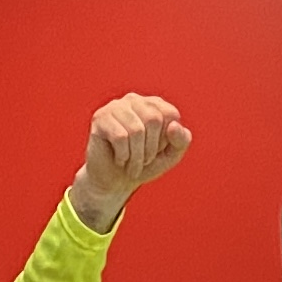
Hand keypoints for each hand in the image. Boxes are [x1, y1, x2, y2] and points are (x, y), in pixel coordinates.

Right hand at [71, 93, 191, 228]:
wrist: (116, 181)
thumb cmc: (146, 165)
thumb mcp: (171, 155)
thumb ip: (182, 140)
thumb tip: (173, 126)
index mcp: (154, 104)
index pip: (170, 114)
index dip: (166, 139)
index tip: (157, 150)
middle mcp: (135, 100)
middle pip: (153, 119)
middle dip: (151, 148)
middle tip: (144, 161)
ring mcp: (116, 107)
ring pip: (136, 130)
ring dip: (137, 156)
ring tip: (132, 165)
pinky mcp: (100, 118)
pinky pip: (119, 137)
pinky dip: (123, 155)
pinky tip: (119, 160)